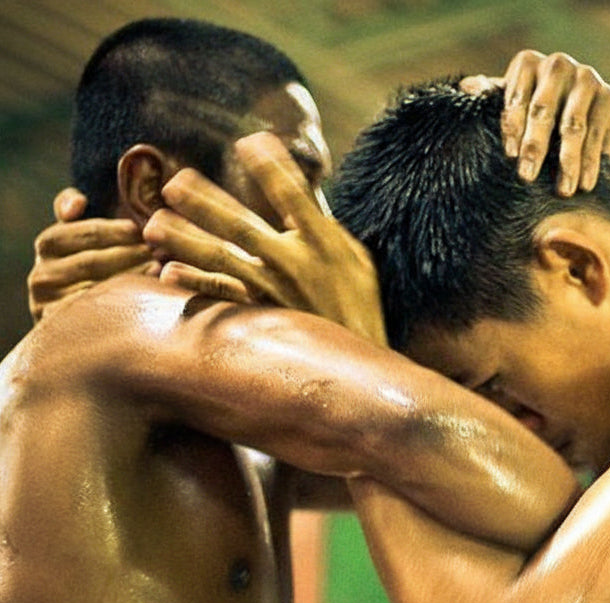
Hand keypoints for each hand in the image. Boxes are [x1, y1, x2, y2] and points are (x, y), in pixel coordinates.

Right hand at [28, 187, 156, 322]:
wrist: (75, 321)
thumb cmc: (88, 267)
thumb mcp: (78, 236)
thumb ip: (72, 209)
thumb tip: (77, 204)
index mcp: (48, 245)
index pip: (81, 233)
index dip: (112, 231)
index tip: (139, 230)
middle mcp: (41, 275)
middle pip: (90, 262)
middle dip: (127, 255)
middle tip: (156, 252)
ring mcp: (48, 304)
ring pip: (94, 288)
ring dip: (130, 278)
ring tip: (158, 270)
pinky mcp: (63, 330)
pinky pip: (94, 315)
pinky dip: (122, 304)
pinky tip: (146, 297)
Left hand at [145, 132, 385, 345]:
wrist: (359, 359)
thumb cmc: (361, 305)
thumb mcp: (357, 259)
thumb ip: (327, 228)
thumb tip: (302, 198)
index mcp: (323, 243)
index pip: (292, 194)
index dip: (270, 165)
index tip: (248, 142)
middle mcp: (294, 263)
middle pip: (241, 224)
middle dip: (205, 202)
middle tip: (174, 183)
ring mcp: (273, 291)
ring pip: (221, 258)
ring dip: (185, 239)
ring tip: (154, 225)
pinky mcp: (262, 315)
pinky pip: (222, 298)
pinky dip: (195, 285)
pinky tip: (166, 273)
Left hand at [463, 50, 609, 193]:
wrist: (569, 113)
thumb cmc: (525, 114)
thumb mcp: (506, 107)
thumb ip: (489, 98)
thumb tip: (467, 88)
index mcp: (527, 64)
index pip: (516, 96)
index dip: (512, 126)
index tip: (510, 156)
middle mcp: (558, 65)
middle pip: (543, 110)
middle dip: (535, 146)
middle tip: (527, 177)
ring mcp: (586, 79)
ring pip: (574, 124)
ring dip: (568, 160)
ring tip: (563, 190)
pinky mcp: (609, 97)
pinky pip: (598, 133)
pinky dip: (591, 161)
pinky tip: (584, 184)